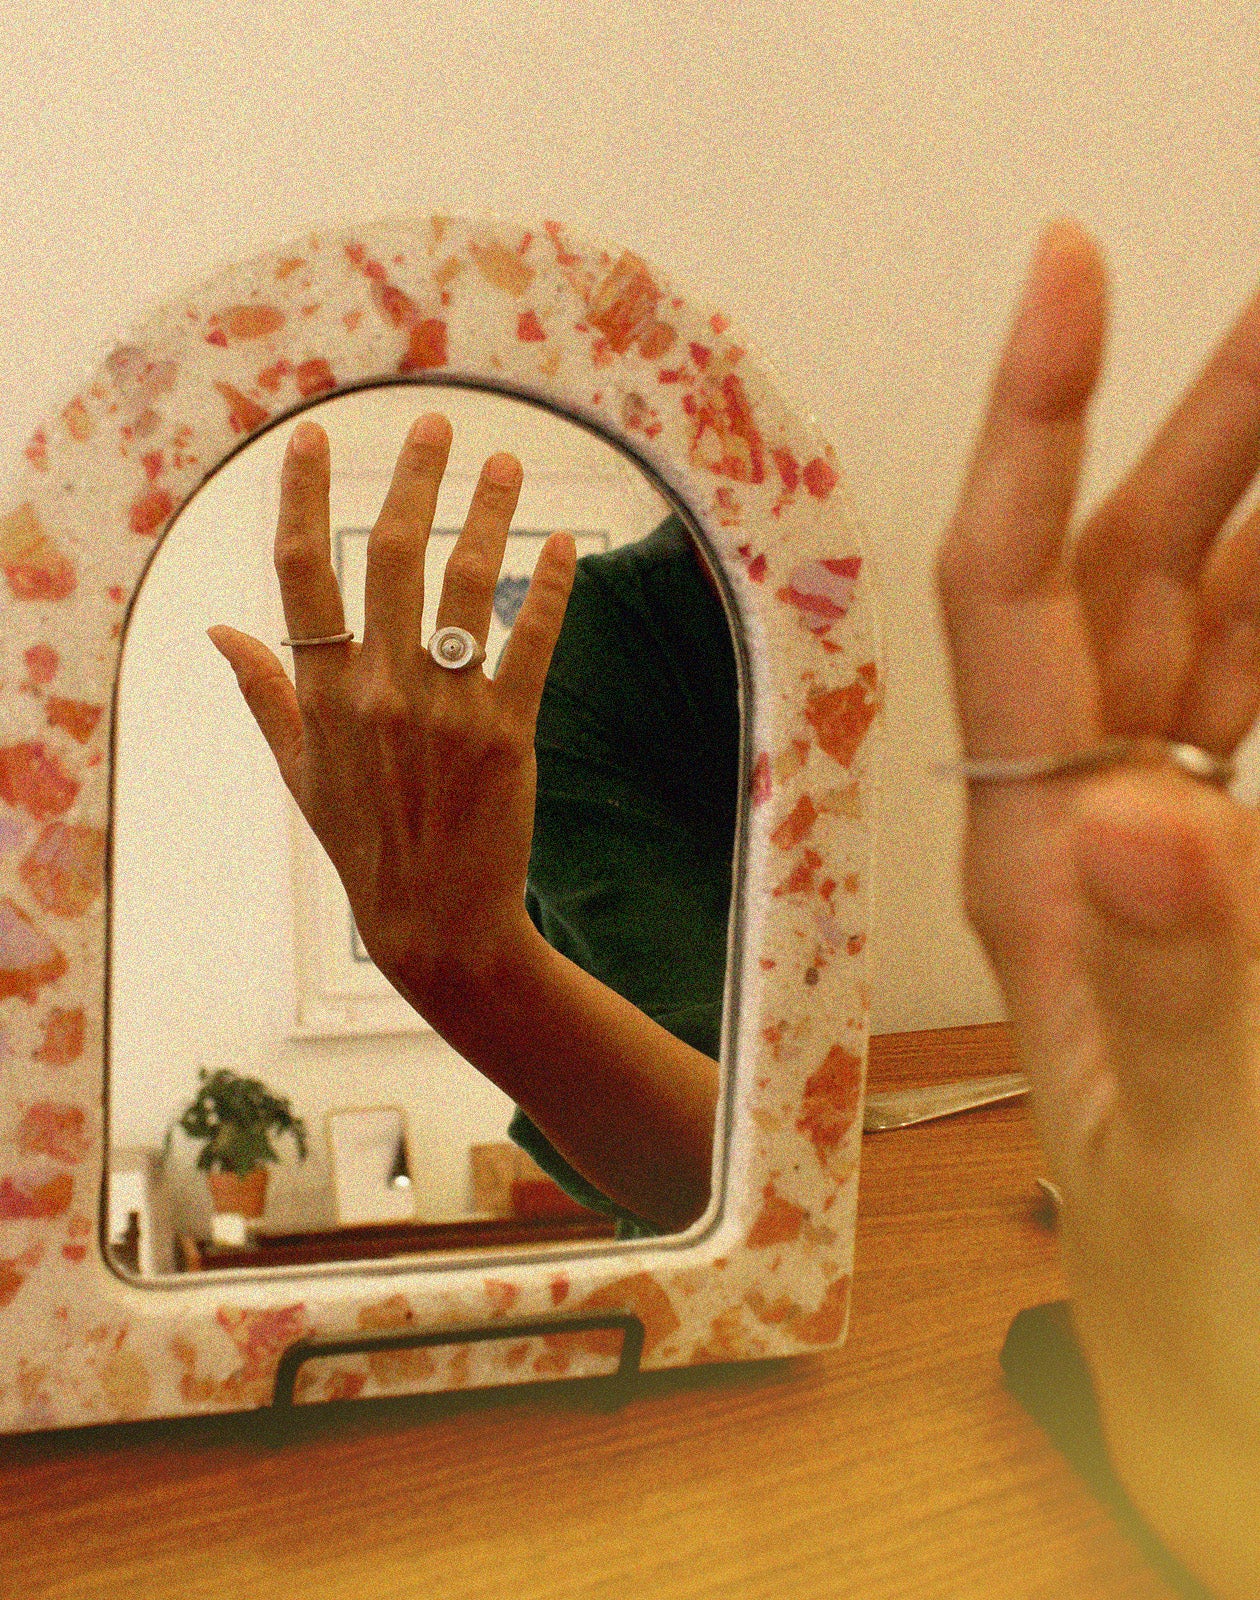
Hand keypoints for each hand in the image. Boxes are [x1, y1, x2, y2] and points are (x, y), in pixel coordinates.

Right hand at [208, 413, 576, 1000]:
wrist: (434, 919)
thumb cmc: (362, 842)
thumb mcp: (298, 771)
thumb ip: (263, 693)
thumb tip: (219, 630)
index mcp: (322, 693)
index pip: (301, 573)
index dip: (305, 496)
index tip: (315, 436)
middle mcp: (379, 690)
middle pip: (390, 556)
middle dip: (413, 478)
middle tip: (437, 422)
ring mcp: (445, 710)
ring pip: (467, 585)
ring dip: (489, 515)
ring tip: (507, 466)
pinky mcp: (506, 733)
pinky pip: (530, 643)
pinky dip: (550, 590)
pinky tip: (563, 545)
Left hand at [936, 221, 1259, 1593]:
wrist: (1227, 1385)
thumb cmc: (1203, 1299)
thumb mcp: (1201, 1162)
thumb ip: (1188, 993)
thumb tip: (1146, 812)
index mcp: (1040, 861)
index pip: (1014, 599)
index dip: (1032, 426)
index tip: (1069, 270)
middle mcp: (1086, 825)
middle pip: (1120, 575)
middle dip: (1198, 425)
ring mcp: (1161, 845)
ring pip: (1198, 622)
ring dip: (1255, 500)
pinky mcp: (1229, 876)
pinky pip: (1249, 701)